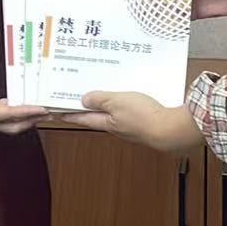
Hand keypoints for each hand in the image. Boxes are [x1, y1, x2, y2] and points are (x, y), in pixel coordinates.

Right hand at [0, 78, 47, 134]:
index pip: (9, 115)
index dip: (27, 113)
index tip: (43, 109)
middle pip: (15, 125)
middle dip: (34, 120)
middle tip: (52, 113)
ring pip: (11, 122)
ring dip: (28, 118)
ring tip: (43, 110)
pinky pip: (4, 115)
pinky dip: (16, 112)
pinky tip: (20, 103)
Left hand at [73, 91, 201, 152]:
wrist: (170, 130)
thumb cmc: (144, 117)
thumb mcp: (117, 101)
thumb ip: (100, 100)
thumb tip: (84, 99)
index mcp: (107, 122)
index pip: (83, 118)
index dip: (69, 114)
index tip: (56, 113)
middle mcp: (117, 127)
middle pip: (98, 117)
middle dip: (88, 109)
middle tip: (78, 100)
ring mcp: (131, 127)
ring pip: (115, 115)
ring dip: (108, 106)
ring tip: (104, 95)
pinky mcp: (144, 124)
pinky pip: (130, 113)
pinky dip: (126, 106)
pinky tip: (131, 99)